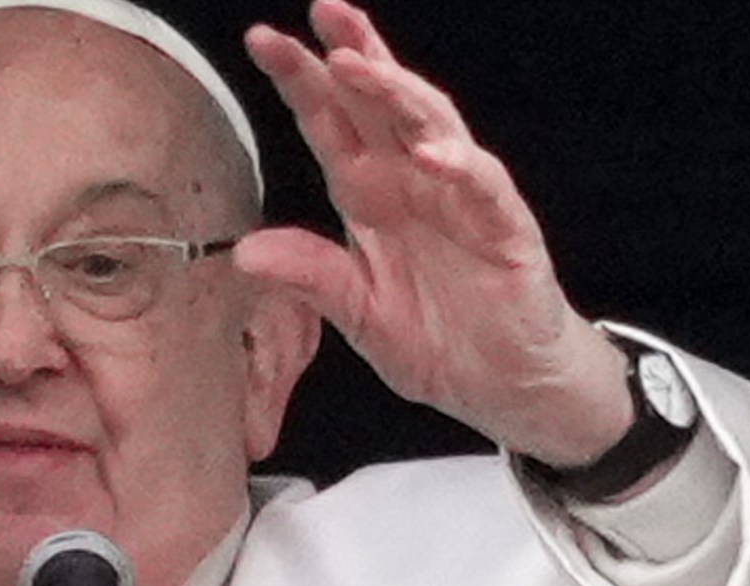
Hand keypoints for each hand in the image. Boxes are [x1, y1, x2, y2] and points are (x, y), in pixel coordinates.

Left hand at [240, 0, 630, 464]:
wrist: (505, 385)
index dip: (301, 81)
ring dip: (395, 91)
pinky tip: (428, 154)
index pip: (332, 124)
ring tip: (356, 64)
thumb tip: (243, 251)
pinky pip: (483, 186)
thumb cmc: (438, 339)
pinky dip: (458, 166)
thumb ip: (311, 278)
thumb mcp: (359, 316)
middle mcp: (413, 182)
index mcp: (371, 195)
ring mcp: (462, 197)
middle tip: (321, 13)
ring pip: (431, 125)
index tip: (264, 39)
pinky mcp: (506, 227)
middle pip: (380, 102)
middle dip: (352, 52)